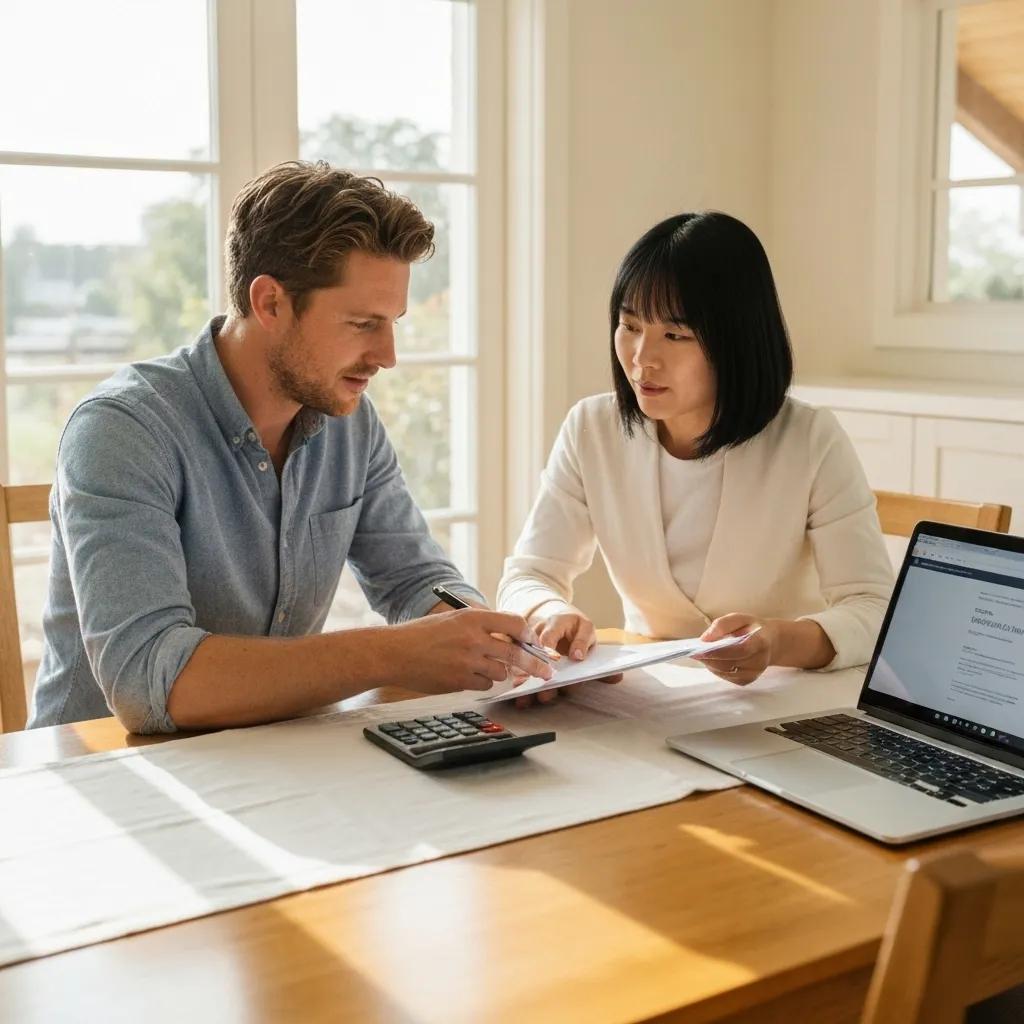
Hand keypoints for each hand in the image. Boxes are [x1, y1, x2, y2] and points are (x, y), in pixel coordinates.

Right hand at [389, 609, 554, 694]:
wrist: (394, 653)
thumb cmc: (422, 635)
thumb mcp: (452, 619)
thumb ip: (480, 625)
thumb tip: (508, 635)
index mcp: (472, 618)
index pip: (514, 623)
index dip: (529, 635)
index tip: (534, 642)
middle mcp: (473, 638)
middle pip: (516, 653)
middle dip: (535, 664)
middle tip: (546, 671)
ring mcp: (467, 661)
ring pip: (501, 672)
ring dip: (499, 673)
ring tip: (482, 667)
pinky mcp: (460, 681)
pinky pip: (485, 685)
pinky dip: (482, 683)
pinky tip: (467, 676)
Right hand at [512, 605, 622, 708]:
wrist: (558, 615)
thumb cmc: (573, 625)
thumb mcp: (585, 627)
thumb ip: (585, 642)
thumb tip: (579, 657)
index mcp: (554, 623)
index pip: (548, 639)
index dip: (548, 655)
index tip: (552, 672)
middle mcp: (536, 632)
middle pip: (532, 654)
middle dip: (536, 674)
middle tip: (542, 691)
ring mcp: (527, 642)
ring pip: (522, 661)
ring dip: (524, 680)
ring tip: (524, 697)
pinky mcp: (523, 652)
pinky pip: (518, 666)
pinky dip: (519, 680)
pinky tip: (517, 696)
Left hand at [692, 613, 775, 684]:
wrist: (770, 641)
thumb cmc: (751, 628)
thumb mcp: (738, 618)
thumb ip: (722, 625)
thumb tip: (704, 639)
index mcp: (761, 642)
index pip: (740, 650)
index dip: (719, 651)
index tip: (700, 649)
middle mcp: (760, 661)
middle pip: (730, 663)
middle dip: (709, 659)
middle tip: (694, 652)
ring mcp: (754, 673)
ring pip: (726, 672)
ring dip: (711, 664)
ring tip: (703, 654)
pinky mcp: (748, 680)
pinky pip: (727, 677)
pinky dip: (717, 669)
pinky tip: (714, 661)